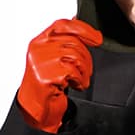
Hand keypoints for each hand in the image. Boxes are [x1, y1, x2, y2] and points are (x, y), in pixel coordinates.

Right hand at [17, 18, 102, 132]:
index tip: (97, 38)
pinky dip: (80, 80)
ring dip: (84, 71)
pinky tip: (76, 85)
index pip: (62, 25)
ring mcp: (41, 62)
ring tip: (80, 80)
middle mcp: (38, 49)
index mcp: (39, 41)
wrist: (36, 109)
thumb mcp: (53, 60)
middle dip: (87, 59)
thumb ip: (63, 43)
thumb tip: (81, 25)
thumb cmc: (47, 85)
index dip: (83, 28)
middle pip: (73, 43)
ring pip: (75, 56)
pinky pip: (73, 72)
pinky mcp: (46, 76)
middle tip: (86, 72)